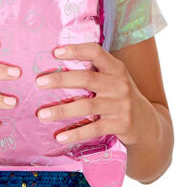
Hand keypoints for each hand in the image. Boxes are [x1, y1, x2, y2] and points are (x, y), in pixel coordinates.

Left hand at [34, 42, 152, 146]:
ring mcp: (121, 105)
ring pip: (86, 106)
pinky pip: (94, 129)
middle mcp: (119, 83)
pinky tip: (59, 136)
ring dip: (61, 110)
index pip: (95, 52)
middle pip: (86, 78)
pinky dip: (75, 133)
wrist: (149, 124)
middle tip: (38, 83)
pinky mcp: (121, 125)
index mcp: (115, 67)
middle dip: (60, 80)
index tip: (54, 52)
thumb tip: (54, 65)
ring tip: (41, 114)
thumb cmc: (119, 95)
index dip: (75, 50)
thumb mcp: (113, 78)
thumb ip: (92, 70)